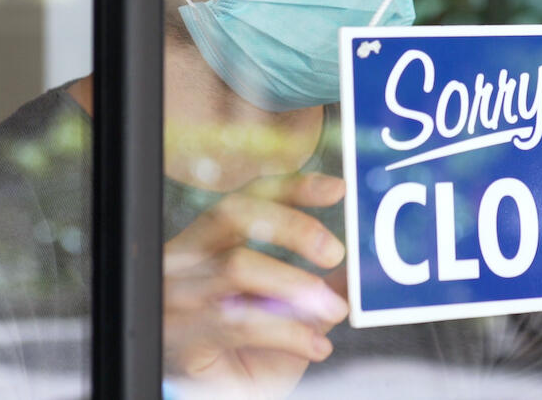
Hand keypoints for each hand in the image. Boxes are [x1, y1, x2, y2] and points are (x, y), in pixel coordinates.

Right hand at [163, 172, 349, 399]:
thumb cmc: (243, 353)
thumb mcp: (287, 314)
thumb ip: (318, 288)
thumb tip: (361, 271)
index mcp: (210, 242)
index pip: (248, 197)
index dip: (293, 187)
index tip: (339, 189)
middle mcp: (187, 258)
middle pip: (234, 212)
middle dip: (292, 225)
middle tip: (336, 252)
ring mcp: (180, 294)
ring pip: (238, 266)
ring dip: (296, 284)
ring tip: (333, 307)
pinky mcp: (185, 337)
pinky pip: (242, 323)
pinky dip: (290, 332)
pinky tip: (317, 346)